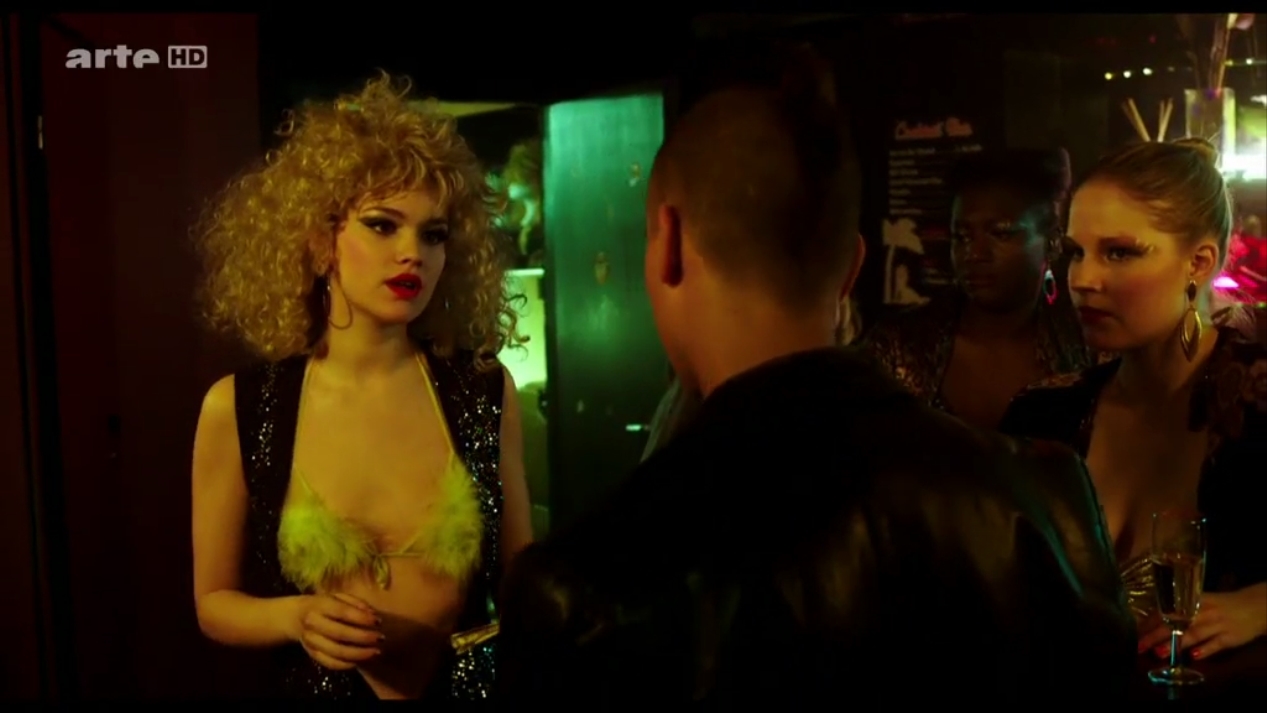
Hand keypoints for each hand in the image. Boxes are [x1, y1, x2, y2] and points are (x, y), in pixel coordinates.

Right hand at [291, 592, 382, 669]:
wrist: (296, 617)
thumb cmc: (324, 605)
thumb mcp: (338, 597)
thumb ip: (356, 603)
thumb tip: (372, 615)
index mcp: (320, 605)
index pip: (343, 612)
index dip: (361, 618)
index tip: (378, 622)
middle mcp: (313, 624)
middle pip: (340, 634)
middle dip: (363, 638)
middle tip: (380, 638)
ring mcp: (311, 641)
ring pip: (336, 652)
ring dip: (358, 654)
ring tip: (375, 652)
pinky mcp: (312, 655)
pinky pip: (331, 663)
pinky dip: (347, 664)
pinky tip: (361, 660)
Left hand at [1139, 584, 1266, 659]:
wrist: (1253, 607)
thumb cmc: (1219, 605)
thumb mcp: (1199, 602)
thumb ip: (1178, 610)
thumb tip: (1150, 620)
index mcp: (1192, 601)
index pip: (1167, 611)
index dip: (1151, 621)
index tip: (1136, 632)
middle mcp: (1202, 612)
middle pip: (1176, 624)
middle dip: (1156, 635)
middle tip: (1140, 646)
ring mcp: (1217, 625)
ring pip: (1194, 634)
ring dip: (1176, 643)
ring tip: (1159, 653)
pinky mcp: (1230, 637)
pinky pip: (1216, 644)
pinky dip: (1205, 650)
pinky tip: (1194, 657)